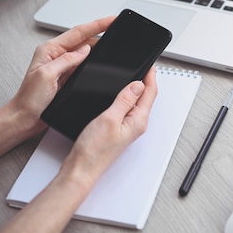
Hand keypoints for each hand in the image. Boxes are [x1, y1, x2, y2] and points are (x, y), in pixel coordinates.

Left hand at [6, 16, 115, 136]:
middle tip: (116, 26)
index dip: (96, 25)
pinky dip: (94, 61)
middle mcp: (56, 55)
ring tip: (113, 41)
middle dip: (100, 31)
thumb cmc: (29, 99)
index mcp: (49, 50)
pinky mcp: (67, 76)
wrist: (25, 118)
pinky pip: (84, 64)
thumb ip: (67, 60)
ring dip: (98, 46)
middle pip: (83, 39)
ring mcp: (62, 66)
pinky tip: (102, 60)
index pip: (77, 33)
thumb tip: (85, 49)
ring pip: (85, 51)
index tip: (111, 19)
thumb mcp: (47, 75)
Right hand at [60, 67, 157, 187]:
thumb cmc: (94, 150)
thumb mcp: (110, 117)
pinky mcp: (118, 131)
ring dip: (136, 89)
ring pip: (136, 103)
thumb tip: (137, 84)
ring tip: (133, 76)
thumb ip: (125, 99)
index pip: (150, 93)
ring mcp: (127, 128)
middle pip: (146, 98)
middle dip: (146, 81)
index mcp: (138, 121)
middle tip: (143, 67)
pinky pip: (127, 110)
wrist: (82, 169)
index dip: (150, 76)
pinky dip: (125, 99)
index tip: (149, 64)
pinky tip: (119, 94)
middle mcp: (136, 125)